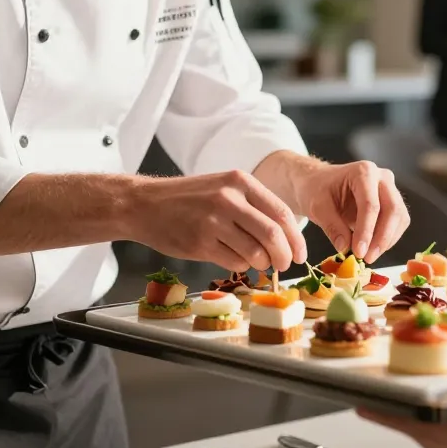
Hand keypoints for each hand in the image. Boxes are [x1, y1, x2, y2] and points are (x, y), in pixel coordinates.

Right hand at [129, 171, 306, 272]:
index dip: (296, 238)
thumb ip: (253, 206)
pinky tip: (233, 258)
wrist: (146, 204)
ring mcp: (214, 221)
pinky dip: (241, 266)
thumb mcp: (224, 188)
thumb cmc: (189, 199)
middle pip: (273, 234)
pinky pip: (234, 262)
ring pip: (255, 252)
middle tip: (285, 265)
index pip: (281, 213)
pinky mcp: (200, 243)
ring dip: (262, 263)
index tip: (300, 253)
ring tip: (257, 262)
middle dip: (284, 255)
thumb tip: (285, 237)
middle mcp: (229, 198)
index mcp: (240, 181)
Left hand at [291, 161, 410, 262]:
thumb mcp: (317, 206)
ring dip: (387, 240)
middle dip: (382, 238)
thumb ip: (331, 226)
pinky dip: (388, 239)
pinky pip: (399, 223)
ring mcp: (390, 189)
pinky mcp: (393, 202)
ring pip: (400, 217)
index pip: (371, 204)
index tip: (358, 252)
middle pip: (392, 209)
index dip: (366, 231)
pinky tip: (373, 248)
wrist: (320, 183)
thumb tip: (345, 248)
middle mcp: (382, 177)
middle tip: (367, 258)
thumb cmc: (317, 189)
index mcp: (363, 172)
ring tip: (368, 256)